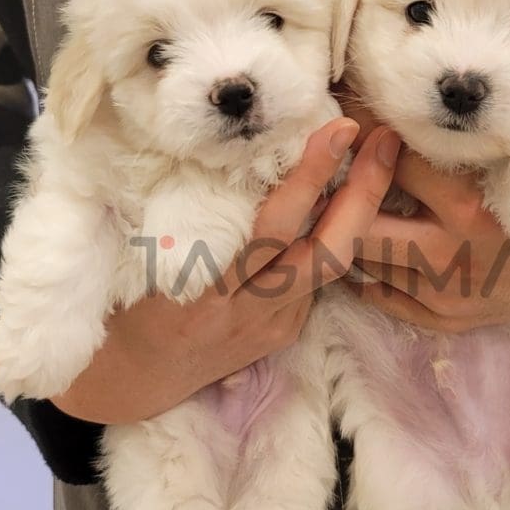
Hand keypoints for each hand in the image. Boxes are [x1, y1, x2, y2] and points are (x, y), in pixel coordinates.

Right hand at [52, 118, 400, 422]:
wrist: (131, 379)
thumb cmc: (126, 302)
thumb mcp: (141, 258)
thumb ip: (187, 215)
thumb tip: (233, 150)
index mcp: (208, 293)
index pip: (273, 231)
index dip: (308, 180)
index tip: (334, 130)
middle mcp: (249, 313)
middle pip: (324, 253)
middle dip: (362, 194)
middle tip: (383, 140)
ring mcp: (271, 327)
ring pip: (331, 267)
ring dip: (360, 211)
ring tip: (379, 159)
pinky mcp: (283, 334)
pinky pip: (317, 280)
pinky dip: (335, 237)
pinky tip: (349, 200)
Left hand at [340, 104, 509, 332]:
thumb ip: (492, 120)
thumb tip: (437, 84)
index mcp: (471, 207)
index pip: (394, 161)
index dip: (370, 132)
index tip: (351, 113)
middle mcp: (449, 255)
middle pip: (362, 218)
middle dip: (341, 188)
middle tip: (327, 161)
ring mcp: (444, 294)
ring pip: (364, 259)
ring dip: (347, 226)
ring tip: (337, 197)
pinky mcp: (445, 320)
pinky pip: (382, 297)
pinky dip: (365, 269)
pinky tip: (359, 241)